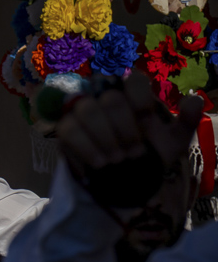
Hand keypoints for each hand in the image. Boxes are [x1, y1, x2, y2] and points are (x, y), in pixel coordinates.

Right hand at [58, 72, 201, 206]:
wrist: (125, 181)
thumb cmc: (149, 155)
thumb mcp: (173, 142)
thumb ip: (186, 121)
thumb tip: (195, 100)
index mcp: (132, 94)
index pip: (133, 80)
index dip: (139, 100)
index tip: (147, 123)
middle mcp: (105, 96)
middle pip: (109, 98)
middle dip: (124, 129)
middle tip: (134, 152)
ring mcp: (81, 111)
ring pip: (87, 111)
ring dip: (105, 138)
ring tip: (117, 160)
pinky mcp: (64, 129)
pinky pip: (69, 129)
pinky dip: (86, 147)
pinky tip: (100, 163)